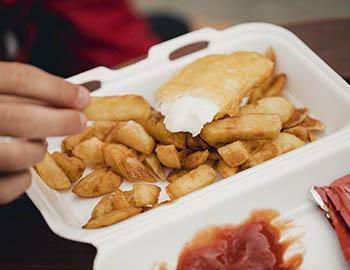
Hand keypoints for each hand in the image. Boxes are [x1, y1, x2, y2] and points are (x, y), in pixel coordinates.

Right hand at [0, 61, 89, 202]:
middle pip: (20, 119)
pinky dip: (24, 178)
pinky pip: (12, 185)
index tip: (82, 97)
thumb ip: (20, 92)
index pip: (18, 79)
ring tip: (36, 144)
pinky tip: (21, 168)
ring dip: (38, 149)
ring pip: (18, 155)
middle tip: (79, 121)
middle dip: (60, 121)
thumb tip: (71, 98)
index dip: (57, 89)